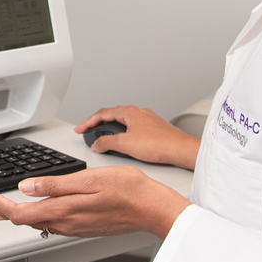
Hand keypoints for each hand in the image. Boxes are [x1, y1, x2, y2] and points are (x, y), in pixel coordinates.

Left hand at [0, 167, 190, 239]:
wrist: (152, 208)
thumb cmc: (127, 191)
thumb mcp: (88, 180)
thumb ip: (55, 186)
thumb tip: (27, 187)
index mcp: (63, 210)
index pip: (20, 213)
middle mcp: (66, 223)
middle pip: (24, 220)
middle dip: (0, 210)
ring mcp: (74, 227)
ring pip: (37, 223)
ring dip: (16, 215)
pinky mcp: (83, 227)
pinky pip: (51, 224)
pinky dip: (35, 218)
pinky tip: (34, 212)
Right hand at [73, 105, 199, 169]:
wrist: (181, 150)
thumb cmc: (159, 144)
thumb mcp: (125, 144)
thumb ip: (107, 143)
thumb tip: (97, 144)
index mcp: (129, 112)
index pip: (102, 113)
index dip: (88, 122)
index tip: (80, 129)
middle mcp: (138, 113)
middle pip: (112, 116)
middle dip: (98, 125)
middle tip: (89, 135)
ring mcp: (147, 120)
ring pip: (123, 123)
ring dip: (111, 131)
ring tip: (104, 142)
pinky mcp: (154, 129)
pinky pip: (133, 129)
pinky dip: (123, 135)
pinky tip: (124, 145)